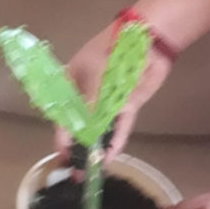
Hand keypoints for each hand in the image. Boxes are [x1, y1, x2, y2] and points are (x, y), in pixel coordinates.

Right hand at [54, 25, 171, 164]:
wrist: (147, 38)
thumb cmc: (113, 48)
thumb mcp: (95, 75)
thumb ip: (90, 105)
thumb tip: (86, 132)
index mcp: (71, 83)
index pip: (62, 114)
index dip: (62, 136)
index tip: (62, 155)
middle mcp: (87, 96)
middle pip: (80, 125)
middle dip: (78, 148)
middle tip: (76, 170)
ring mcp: (107, 102)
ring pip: (100, 130)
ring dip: (96, 148)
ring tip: (92, 170)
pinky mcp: (126, 106)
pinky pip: (119, 126)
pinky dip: (116, 140)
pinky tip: (110, 157)